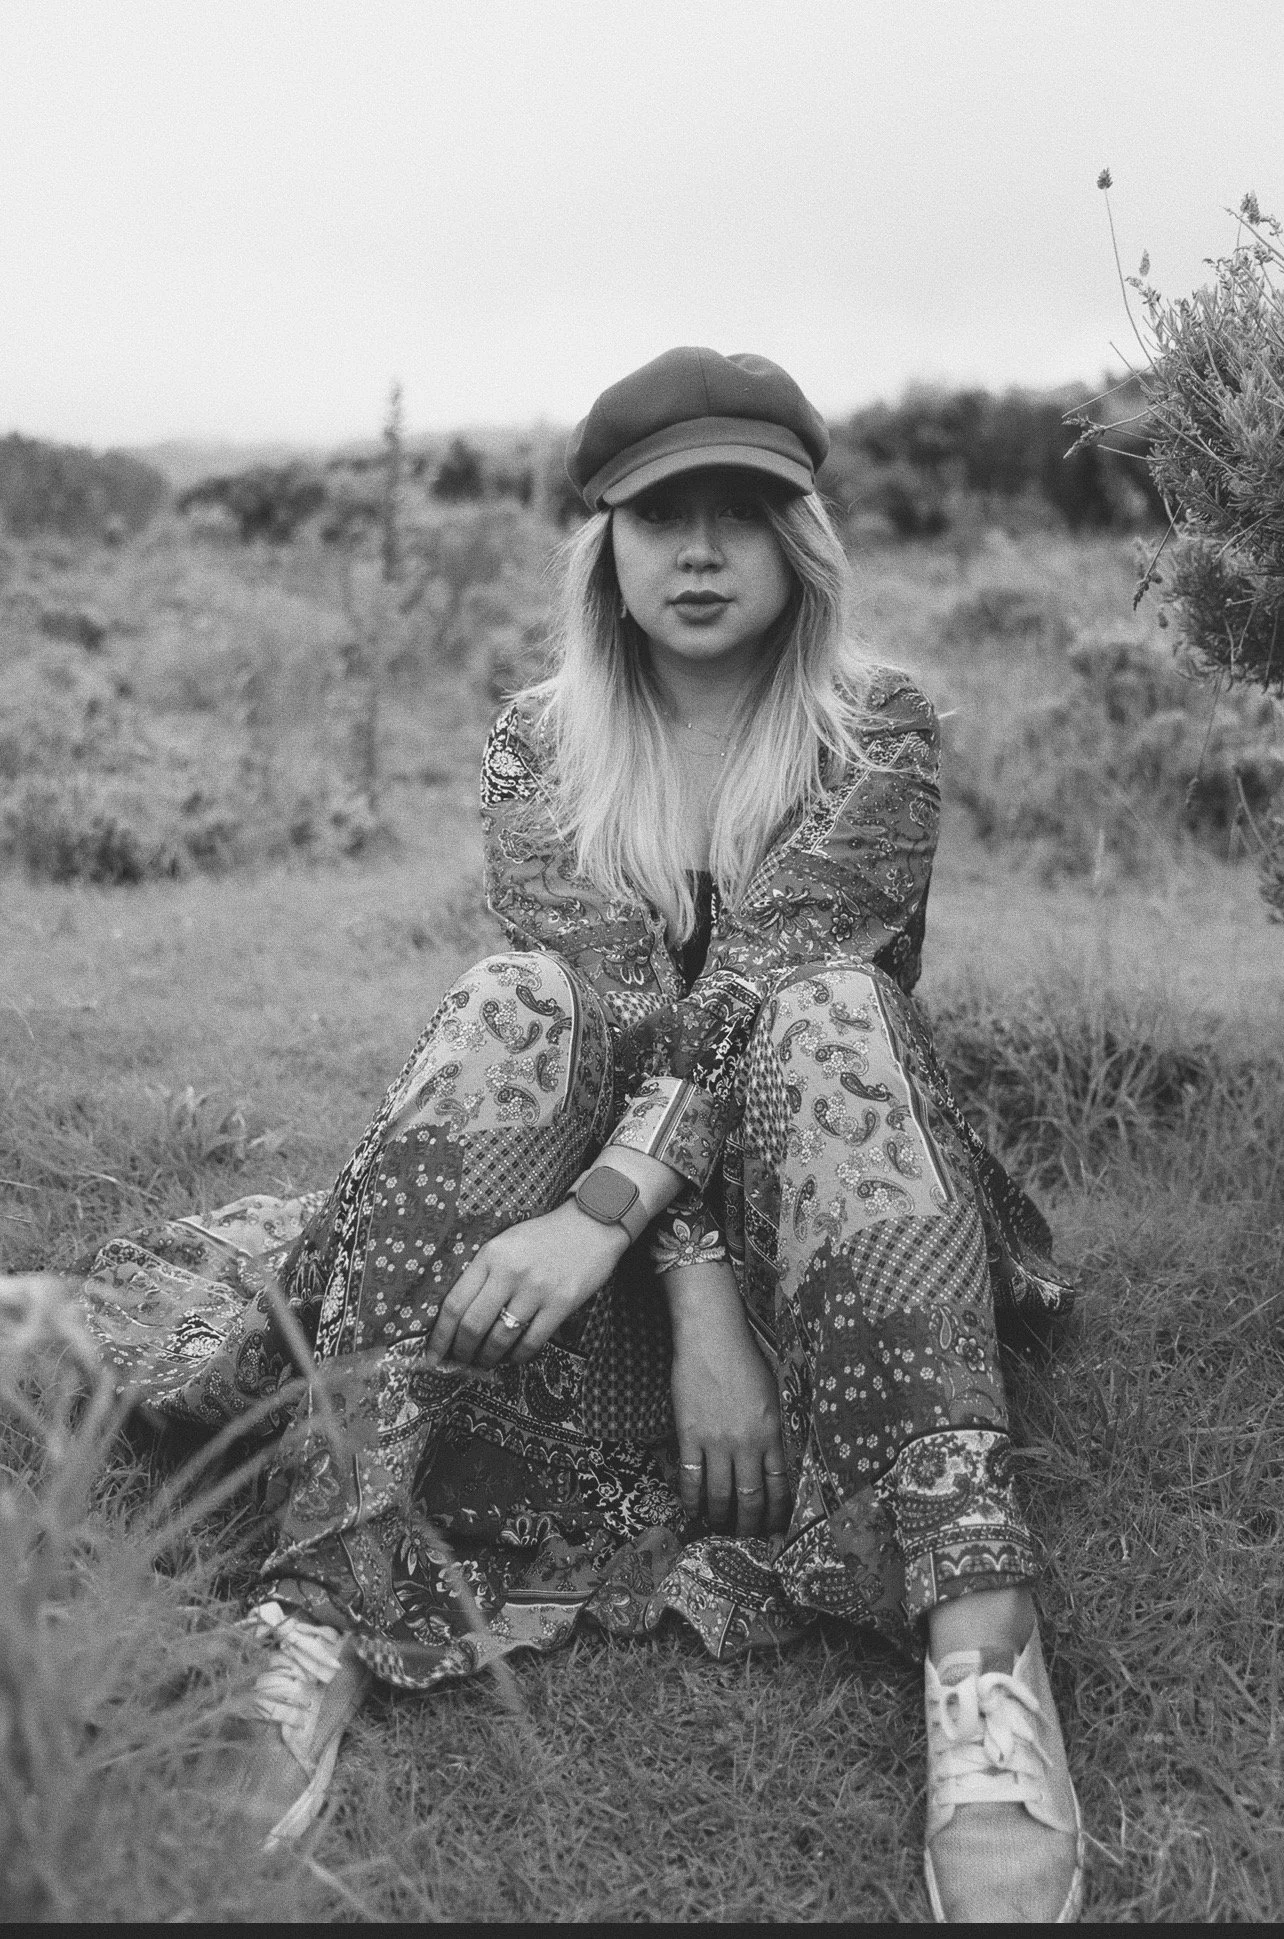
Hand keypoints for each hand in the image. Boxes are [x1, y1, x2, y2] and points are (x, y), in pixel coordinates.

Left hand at [424, 1199, 627, 1370]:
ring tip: (484, 1363)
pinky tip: (513, 1357)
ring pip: (500, 1339)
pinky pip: (532, 1342)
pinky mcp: (561, 1303)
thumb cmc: (543, 1236)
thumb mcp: (505, 1243)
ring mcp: (537, 1289)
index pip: (455, 1304)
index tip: (433, 1355)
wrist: (591, 1224)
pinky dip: (518, 1356)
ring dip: (488, 1358)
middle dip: (462, 1352)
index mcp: (491, 1255)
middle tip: (459, 1363)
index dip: (439, 1336)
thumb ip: (482, 1272)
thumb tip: (457, 1317)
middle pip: (473, 1326)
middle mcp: (511, 1272)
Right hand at [667, 1265, 790, 1538]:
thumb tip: (778, 1459)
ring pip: (720, 1494)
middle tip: (746, 1536)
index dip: (777, 1513)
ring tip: (718, 1527)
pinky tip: (691, 1509)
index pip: (779, 1487)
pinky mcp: (690, 1435)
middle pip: (750, 1498)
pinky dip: (690, 1499)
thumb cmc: (746, 1359)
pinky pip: (690, 1477)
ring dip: (720, 1517)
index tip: (775, 1528)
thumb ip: (776, 1430)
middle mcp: (747, 1444)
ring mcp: (716, 1442)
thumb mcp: (774, 1395)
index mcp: (772, 1434)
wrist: (712, 1337)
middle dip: (749, 1524)